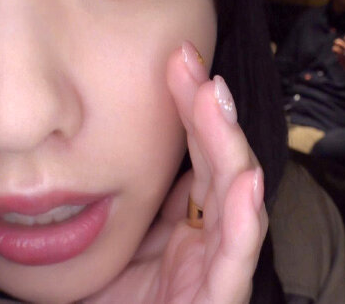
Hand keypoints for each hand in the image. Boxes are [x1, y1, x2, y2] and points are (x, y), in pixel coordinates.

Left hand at [86, 42, 266, 303]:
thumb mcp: (103, 255)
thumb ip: (116, 212)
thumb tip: (100, 152)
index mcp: (182, 229)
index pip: (195, 160)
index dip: (190, 112)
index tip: (177, 63)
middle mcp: (206, 243)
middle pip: (218, 168)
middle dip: (208, 114)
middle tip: (192, 66)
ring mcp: (216, 271)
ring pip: (235, 203)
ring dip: (228, 148)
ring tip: (215, 102)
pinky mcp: (218, 301)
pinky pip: (236, 262)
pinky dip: (244, 222)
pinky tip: (244, 183)